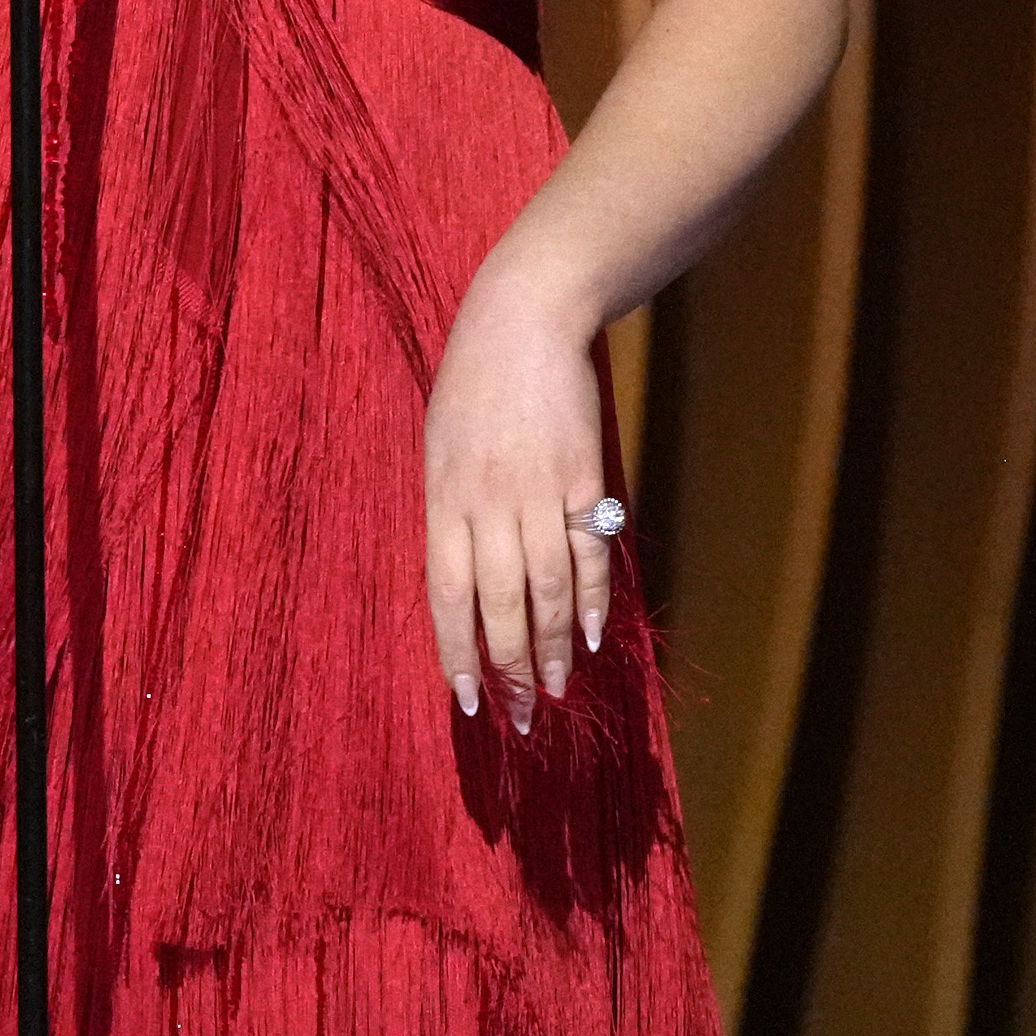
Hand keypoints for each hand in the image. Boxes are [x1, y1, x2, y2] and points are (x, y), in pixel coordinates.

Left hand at [420, 279, 615, 731]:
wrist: (525, 319)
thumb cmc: (474, 385)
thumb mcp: (440, 447)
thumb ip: (452, 514)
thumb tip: (465, 585)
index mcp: (442, 498)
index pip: (446, 596)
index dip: (457, 653)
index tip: (468, 701)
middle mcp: (486, 503)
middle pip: (499, 605)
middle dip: (512, 669)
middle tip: (525, 716)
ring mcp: (537, 491)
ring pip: (547, 588)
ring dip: (556, 646)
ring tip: (561, 688)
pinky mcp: (583, 477)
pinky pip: (590, 551)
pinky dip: (595, 597)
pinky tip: (595, 633)